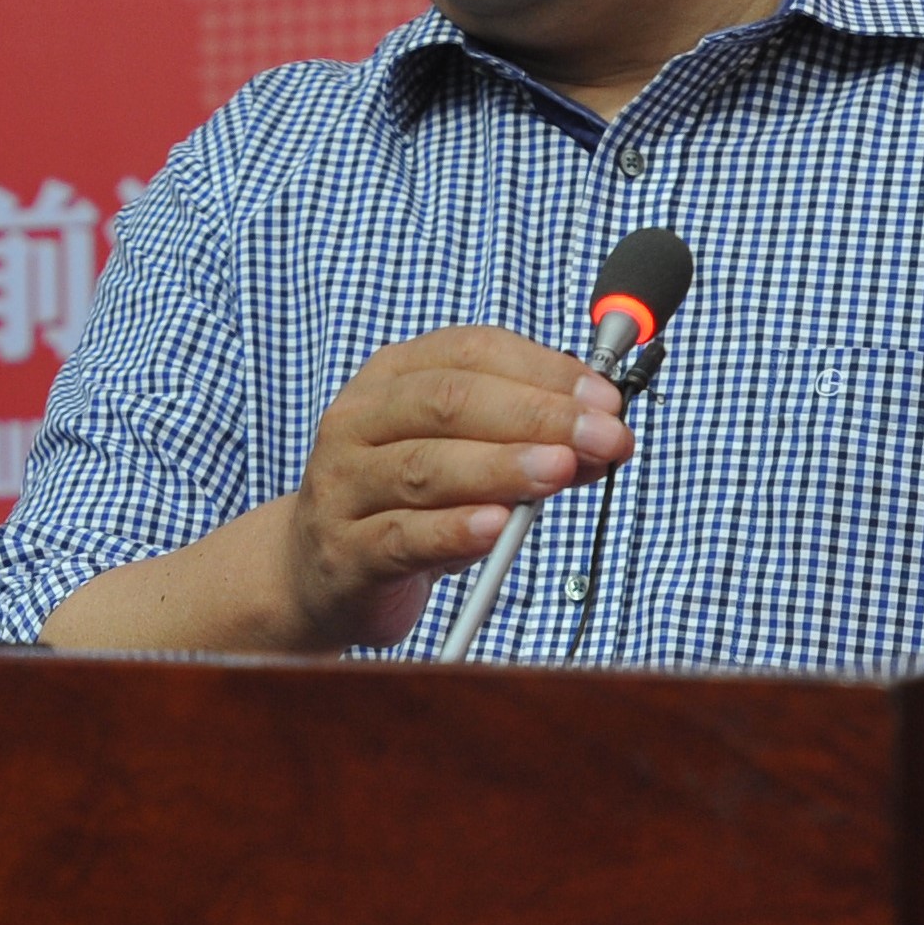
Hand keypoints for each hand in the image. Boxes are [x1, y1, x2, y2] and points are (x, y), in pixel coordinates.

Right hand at [283, 326, 631, 649]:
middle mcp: (357, 422)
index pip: (471, 352)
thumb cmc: (402, 502)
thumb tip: (603, 435)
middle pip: (449, 402)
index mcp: (390, 379)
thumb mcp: (462, 455)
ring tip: (561, 470)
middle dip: (537, 415)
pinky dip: (454, 531)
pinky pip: (402, 537)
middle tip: (603, 435)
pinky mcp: (345, 552)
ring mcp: (344, 486)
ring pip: (425, 467)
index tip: (605, 398)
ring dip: (502, 466)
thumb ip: (527, 440)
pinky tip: (497, 527)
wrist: (318, 572)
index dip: (544, 369)